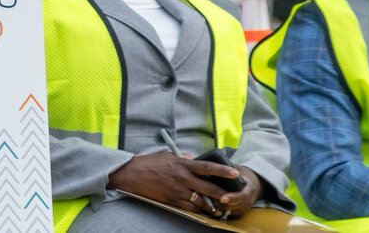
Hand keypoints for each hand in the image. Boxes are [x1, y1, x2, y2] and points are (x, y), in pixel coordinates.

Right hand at [107, 152, 245, 217]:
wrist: (132, 175)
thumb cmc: (149, 163)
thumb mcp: (168, 156)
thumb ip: (184, 159)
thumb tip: (195, 160)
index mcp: (183, 164)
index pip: (207, 167)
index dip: (223, 171)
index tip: (235, 174)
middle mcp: (182, 178)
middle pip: (208, 188)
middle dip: (223, 195)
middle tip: (233, 198)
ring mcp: (178, 191)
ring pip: (201, 202)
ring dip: (212, 206)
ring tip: (220, 209)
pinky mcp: (172, 200)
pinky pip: (190, 208)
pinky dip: (198, 210)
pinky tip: (203, 211)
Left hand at [210, 165, 260, 218]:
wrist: (254, 186)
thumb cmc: (242, 175)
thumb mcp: (238, 169)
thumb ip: (229, 168)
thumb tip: (214, 161)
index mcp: (249, 189)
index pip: (242, 196)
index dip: (232, 198)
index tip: (223, 198)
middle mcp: (247, 202)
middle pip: (232, 206)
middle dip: (219, 202)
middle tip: (206, 196)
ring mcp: (243, 209)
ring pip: (227, 211)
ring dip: (216, 206)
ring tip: (204, 198)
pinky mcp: (237, 214)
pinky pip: (226, 214)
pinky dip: (217, 209)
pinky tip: (207, 202)